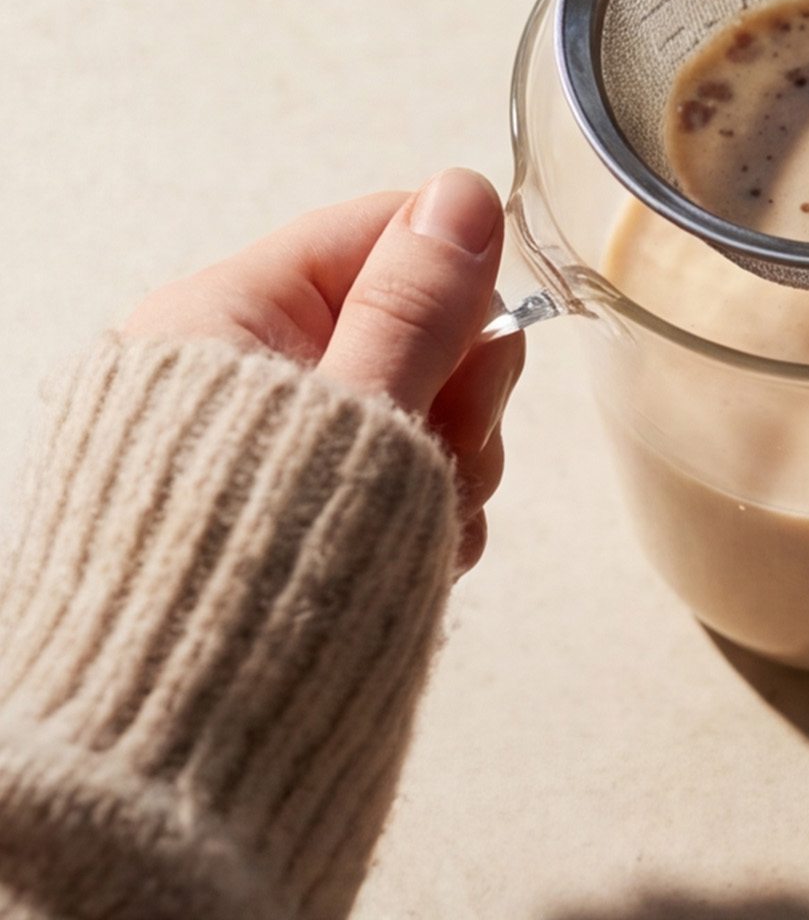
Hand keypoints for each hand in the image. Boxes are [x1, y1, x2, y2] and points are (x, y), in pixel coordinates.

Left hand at [124, 168, 520, 571]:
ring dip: (453, 459)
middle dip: (458, 389)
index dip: (457, 280)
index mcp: (229, 315)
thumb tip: (465, 192)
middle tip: (445, 451)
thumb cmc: (255, 582)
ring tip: (424, 525)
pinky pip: (402, 465)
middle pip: (413, 318)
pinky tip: (415, 556)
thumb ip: (416, 307)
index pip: (385, 229)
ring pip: (422, 399)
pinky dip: (428, 505)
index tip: (481, 349)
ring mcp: (276, 438)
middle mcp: (247, 367)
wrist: (186, 758)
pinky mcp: (301, 500)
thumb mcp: (357, 422)